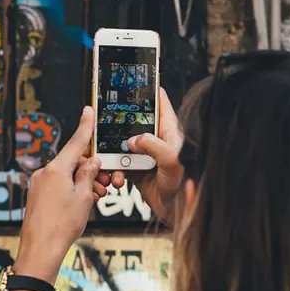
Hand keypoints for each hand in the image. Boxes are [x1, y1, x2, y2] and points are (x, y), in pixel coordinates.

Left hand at [14, 106, 103, 282]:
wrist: (41, 249)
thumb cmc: (62, 225)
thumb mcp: (84, 197)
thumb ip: (89, 175)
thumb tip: (91, 162)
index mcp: (57, 169)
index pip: (76, 142)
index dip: (85, 127)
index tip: (88, 111)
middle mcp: (45, 173)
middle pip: (73, 161)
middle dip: (91, 169)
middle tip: (106, 182)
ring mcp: (39, 184)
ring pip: (67, 175)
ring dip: (83, 182)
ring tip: (96, 198)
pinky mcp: (37, 196)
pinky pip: (59, 185)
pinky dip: (73, 189)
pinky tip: (82, 203)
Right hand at [107, 87, 183, 223]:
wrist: (176, 211)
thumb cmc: (183, 184)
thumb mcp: (171, 160)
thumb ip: (153, 146)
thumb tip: (134, 140)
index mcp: (169, 131)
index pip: (160, 102)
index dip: (149, 89)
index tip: (135, 79)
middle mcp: (157, 139)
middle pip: (135, 120)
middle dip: (120, 122)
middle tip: (106, 120)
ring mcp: (146, 153)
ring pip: (123, 143)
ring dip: (114, 151)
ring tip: (110, 159)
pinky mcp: (137, 168)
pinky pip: (120, 163)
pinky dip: (115, 170)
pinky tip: (116, 178)